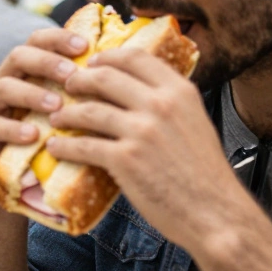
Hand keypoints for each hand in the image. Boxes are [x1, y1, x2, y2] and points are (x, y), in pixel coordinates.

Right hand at [0, 27, 89, 206]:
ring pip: (3, 86)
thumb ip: (89, 97)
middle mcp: (4, 80)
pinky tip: (33, 136)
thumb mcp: (70, 117)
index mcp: (27, 71)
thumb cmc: (50, 146)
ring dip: (32, 94)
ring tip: (56, 107)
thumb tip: (132, 77)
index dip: (59, 38)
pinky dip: (11, 128)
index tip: (86, 46)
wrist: (14, 185)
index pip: (39, 40)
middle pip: (19, 55)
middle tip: (73, 75)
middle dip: (48, 62)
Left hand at [46, 48, 246, 249]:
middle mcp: (160, 105)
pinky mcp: (125, 159)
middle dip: (78, 81)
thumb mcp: (195, 123)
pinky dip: (64, 146)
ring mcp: (142, 131)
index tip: (92, 62)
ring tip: (55, 119)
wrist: (215, 214)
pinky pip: (83, 145)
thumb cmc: (204, 174)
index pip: (135, 57)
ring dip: (65, 114)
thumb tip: (140, 90)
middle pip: (104, 78)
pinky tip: (56, 148)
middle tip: (67, 88)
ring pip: (88, 110)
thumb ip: (170, 104)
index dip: (107, 57)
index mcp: (179, 92)